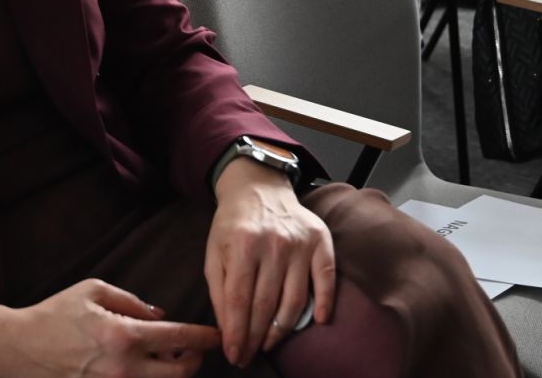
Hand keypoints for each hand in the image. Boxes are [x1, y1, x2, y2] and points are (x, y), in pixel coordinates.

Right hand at [0, 281, 219, 377]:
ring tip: (171, 359)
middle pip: (181, 374)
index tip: (217, 335)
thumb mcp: (94, 291)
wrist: (21, 350)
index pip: (179, 339)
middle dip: (195, 361)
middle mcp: (125, 369)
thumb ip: (132, 302)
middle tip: (196, 350)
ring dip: (173, 373)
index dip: (204, 337)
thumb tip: (161, 316)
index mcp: (124, 335)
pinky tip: (148, 369)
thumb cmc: (56, 315)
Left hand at [206, 160, 334, 367]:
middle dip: (255, 337)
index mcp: (242, 245)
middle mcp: (274, 244)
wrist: (258, 187)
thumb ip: (219, 290)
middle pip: (266, 305)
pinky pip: (327, 278)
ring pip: (295, 300)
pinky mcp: (320, 241)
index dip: (236, 333)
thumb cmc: (234, 224)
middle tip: (248, 355)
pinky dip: (325, 303)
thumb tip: (227, 330)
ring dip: (281, 329)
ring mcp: (300, 243)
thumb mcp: (215, 252)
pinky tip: (318, 321)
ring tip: (269, 343)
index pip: (239, 301)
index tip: (234, 354)